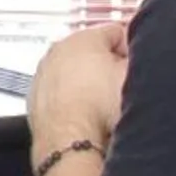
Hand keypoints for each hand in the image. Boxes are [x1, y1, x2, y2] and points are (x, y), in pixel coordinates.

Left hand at [28, 22, 129, 149]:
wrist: (69, 143)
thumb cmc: (98, 110)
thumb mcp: (133, 76)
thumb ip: (139, 56)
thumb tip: (139, 54)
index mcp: (84, 37)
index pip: (117, 32)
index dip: (132, 51)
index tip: (137, 67)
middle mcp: (58, 51)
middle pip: (93, 53)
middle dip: (108, 67)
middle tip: (122, 88)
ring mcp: (43, 74)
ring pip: (75, 74)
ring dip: (89, 85)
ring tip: (102, 106)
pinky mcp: (36, 99)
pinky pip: (61, 94)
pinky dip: (72, 102)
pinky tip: (84, 116)